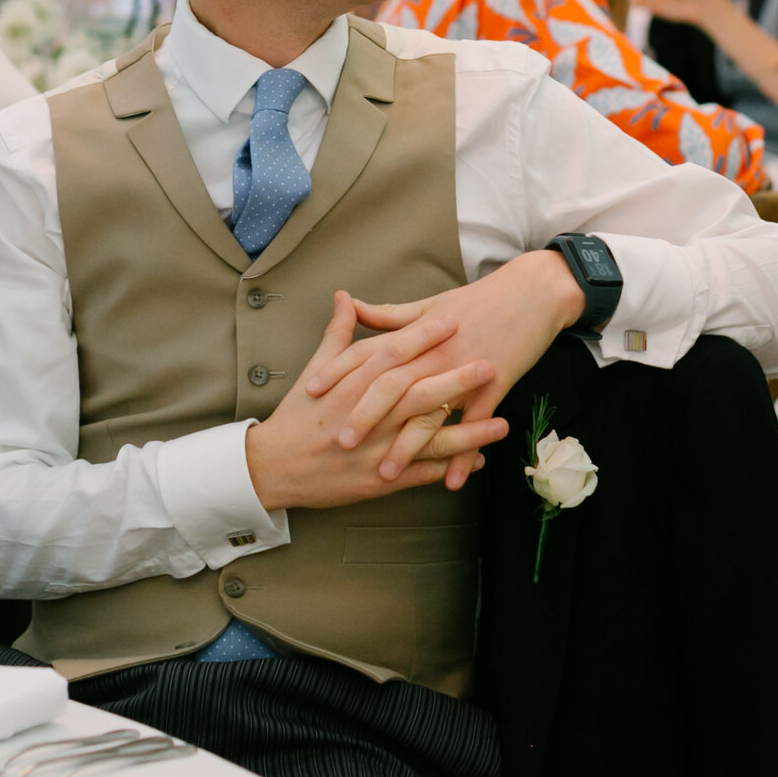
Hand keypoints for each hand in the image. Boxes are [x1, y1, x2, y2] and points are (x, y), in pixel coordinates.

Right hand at [243, 293, 509, 512]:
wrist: (275, 465)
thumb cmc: (298, 414)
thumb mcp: (317, 369)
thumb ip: (338, 333)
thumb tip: (344, 296)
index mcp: (352, 385)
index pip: (392, 355)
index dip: (423, 337)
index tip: (452, 321)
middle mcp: (367, 416)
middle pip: (417, 393)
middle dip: (455, 380)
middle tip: (490, 364)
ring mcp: (376, 449)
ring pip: (428, 438)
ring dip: (468, 432)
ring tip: (502, 423)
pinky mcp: (381, 479)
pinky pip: (423, 472)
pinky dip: (451, 466)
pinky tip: (479, 458)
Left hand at [304, 249, 584, 479]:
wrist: (532, 293)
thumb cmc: (478, 300)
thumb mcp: (430, 305)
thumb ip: (389, 315)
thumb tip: (352, 304)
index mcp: (416, 333)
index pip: (369, 353)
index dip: (339, 371)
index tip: (311, 392)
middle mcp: (435, 353)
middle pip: (392, 386)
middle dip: (364, 415)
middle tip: (338, 443)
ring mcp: (464, 371)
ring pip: (430, 412)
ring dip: (407, 446)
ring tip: (384, 473)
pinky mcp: (494, 387)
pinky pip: (474, 425)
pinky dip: (463, 452)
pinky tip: (450, 481)